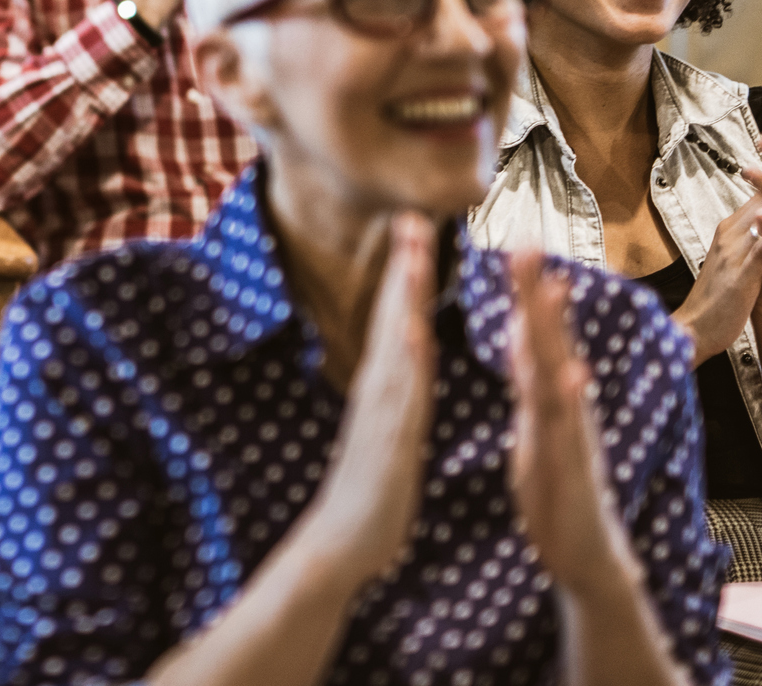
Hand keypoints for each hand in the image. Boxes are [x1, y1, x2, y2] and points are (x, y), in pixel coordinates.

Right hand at [299, 212, 437, 589]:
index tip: (417, 231)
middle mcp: (379, 390)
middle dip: (405, 267)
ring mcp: (381, 412)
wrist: (344, 543)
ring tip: (414, 255)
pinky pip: (400, 392)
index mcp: (386, 389)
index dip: (407, 275)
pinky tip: (412, 329)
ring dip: (404, 297)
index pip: (398, 320)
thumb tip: (399, 368)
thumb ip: (390, 398)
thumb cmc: (370, 492)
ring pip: (397, 344)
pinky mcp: (388, 439)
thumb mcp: (385, 433)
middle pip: (394, 317)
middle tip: (413, 217)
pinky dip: (406, 358)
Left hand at [507, 249, 636, 597]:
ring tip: (552, 289)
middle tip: (527, 242)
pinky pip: (569, 431)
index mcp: (548, 396)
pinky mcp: (571, 468)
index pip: (534, 335)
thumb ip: (535, 382)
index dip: (526, 292)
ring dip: (555, 333)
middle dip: (537, 293)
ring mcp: (571, 434)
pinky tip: (572, 375)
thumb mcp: (539, 426)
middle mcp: (564, 406)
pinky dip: (570, 403)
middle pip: (548, 340)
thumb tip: (527, 341)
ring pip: (560, 374)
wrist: (588, 554)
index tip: (517, 244)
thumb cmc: (560, 487)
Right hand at [674, 200, 761, 362]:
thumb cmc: (715, 296)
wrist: (694, 326)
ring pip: (760, 216)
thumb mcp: (732, 259)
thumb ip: (748, 238)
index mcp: (730, 231)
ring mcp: (734, 253)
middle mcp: (730, 235)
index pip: (759, 195)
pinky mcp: (740, 275)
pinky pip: (758, 250)